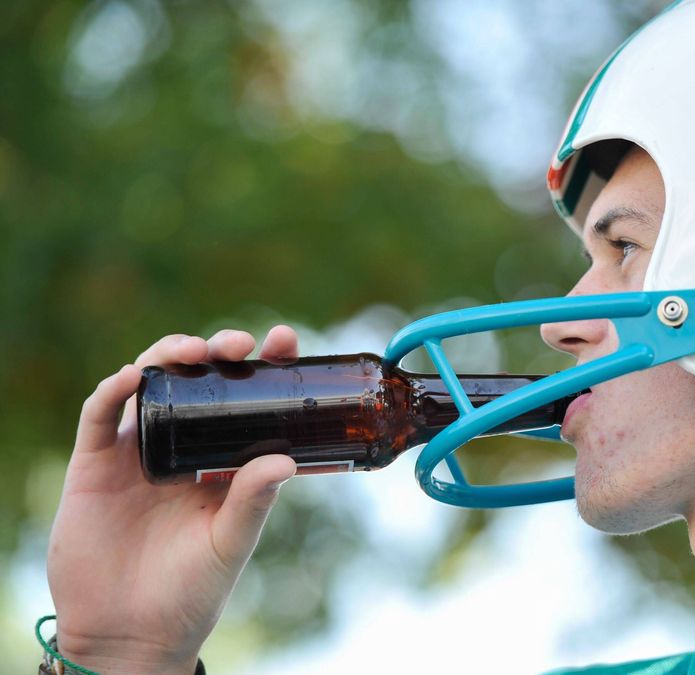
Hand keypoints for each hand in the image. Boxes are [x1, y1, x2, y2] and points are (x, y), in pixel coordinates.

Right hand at [46, 326, 299, 673]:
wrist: (132, 633)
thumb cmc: (191, 591)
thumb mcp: (231, 543)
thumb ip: (254, 502)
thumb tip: (285, 461)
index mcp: (221, 460)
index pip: (245, 399)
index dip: (264, 365)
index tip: (286, 340)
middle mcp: (180, 447)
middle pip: (198, 380)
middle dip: (217, 351)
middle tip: (239, 343)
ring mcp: (135, 453)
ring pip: (148, 385)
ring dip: (167, 357)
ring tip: (193, 351)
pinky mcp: (93, 467)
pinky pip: (98, 417)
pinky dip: (112, 392)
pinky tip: (131, 378)